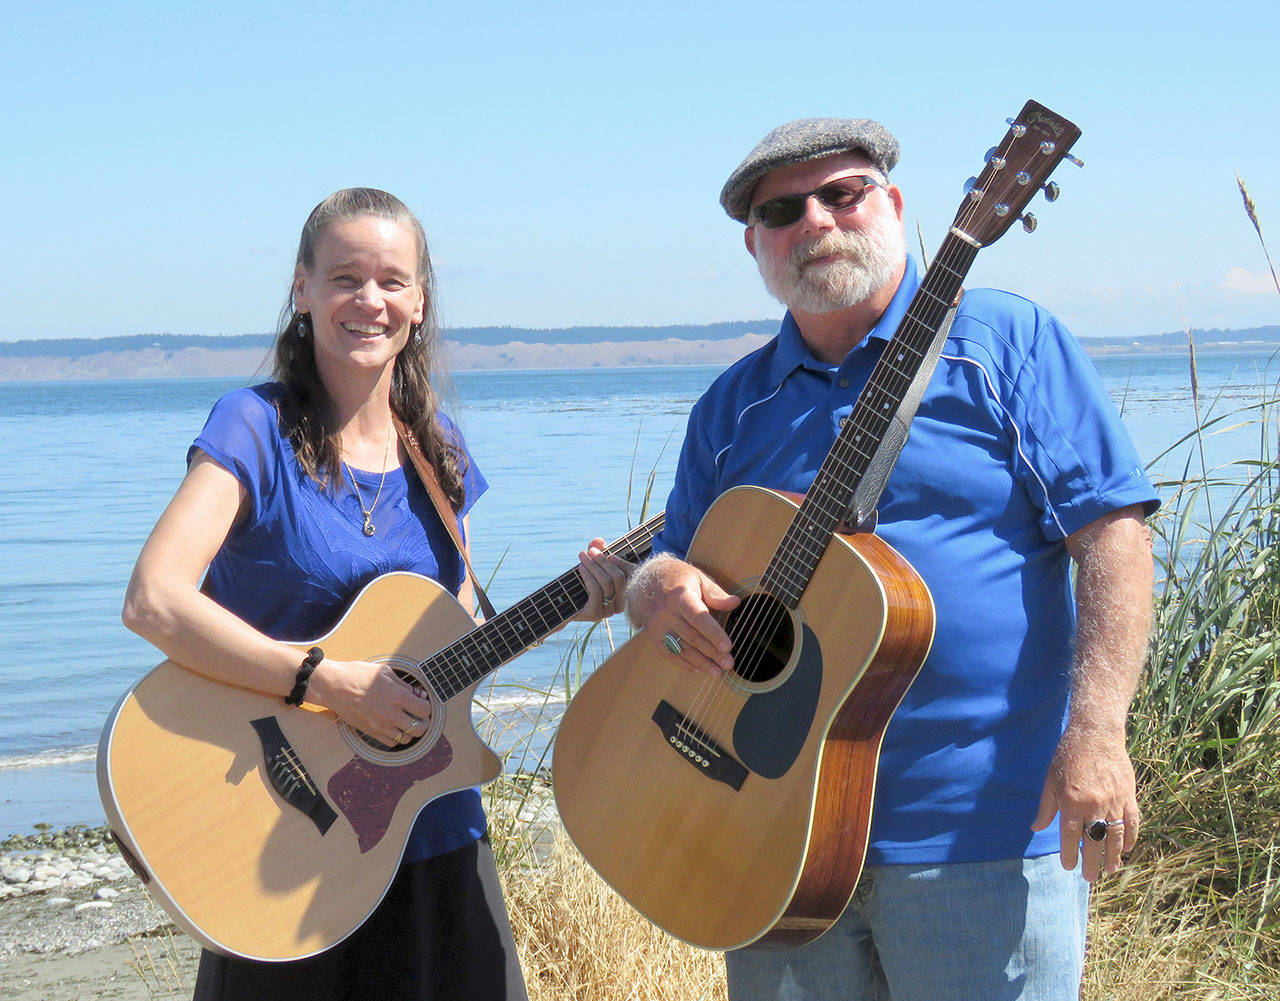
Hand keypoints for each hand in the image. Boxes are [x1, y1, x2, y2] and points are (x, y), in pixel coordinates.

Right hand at [308, 656, 432, 747]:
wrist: (333, 686)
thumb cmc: (358, 674)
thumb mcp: (385, 672)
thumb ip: (405, 685)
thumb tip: (420, 695)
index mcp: (397, 695)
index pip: (425, 710)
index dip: (427, 707)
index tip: (423, 704)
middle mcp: (390, 713)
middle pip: (419, 728)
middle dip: (423, 722)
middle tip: (420, 716)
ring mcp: (380, 725)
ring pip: (406, 738)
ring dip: (410, 731)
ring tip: (407, 721)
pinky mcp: (370, 732)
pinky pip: (391, 743)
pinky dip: (396, 737)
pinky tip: (394, 727)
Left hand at [574, 537, 634, 620]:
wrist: (562, 605)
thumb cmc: (580, 584)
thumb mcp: (590, 567)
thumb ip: (596, 553)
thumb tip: (599, 540)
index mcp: (624, 594)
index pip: (632, 576)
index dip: (623, 563)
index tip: (610, 553)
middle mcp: (620, 605)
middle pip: (618, 577)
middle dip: (603, 561)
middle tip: (590, 551)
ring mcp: (609, 611)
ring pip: (607, 583)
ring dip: (593, 566)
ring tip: (582, 557)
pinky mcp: (596, 614)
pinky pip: (596, 591)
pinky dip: (588, 576)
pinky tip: (580, 568)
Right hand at [626, 554, 739, 674]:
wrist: (645, 580)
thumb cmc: (677, 578)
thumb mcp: (697, 578)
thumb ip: (716, 593)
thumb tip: (735, 602)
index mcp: (679, 596)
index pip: (698, 618)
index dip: (714, 633)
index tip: (728, 646)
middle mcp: (666, 613)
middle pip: (691, 637)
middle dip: (712, 652)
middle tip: (729, 663)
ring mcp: (658, 626)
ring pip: (681, 648)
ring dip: (700, 662)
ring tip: (717, 671)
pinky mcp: (653, 636)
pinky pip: (669, 653)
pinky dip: (684, 663)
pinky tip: (699, 670)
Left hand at [1032, 724, 1139, 881]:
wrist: (1095, 735)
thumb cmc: (1068, 756)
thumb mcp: (1051, 780)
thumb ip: (1046, 806)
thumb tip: (1036, 827)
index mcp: (1071, 801)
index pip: (1070, 835)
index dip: (1069, 853)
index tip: (1069, 866)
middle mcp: (1093, 804)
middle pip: (1093, 841)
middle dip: (1091, 862)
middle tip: (1089, 878)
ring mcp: (1114, 801)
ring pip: (1115, 836)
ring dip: (1113, 855)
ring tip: (1109, 870)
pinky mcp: (1128, 796)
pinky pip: (1131, 822)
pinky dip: (1130, 837)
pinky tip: (1127, 849)